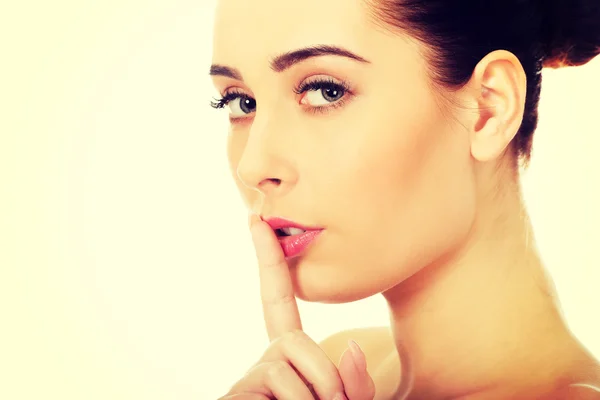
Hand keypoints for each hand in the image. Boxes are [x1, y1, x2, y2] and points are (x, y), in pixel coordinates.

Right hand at [219, 213, 374, 399]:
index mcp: (290, 355)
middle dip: (324, 375)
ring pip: (284, 374)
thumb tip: (351, 349)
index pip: (278, 298)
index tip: (256, 221)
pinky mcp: (233, 398)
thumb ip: (358, 382)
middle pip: (291, 341)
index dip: (269, 260)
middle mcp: (265, 362)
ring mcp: (247, 382)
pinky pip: (272, 390)